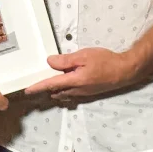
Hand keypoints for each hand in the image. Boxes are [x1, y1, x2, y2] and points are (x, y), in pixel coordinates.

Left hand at [24, 48, 139, 104]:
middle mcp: (77, 90)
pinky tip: (64, 85)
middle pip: (56, 92)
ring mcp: (84, 93)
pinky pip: (72, 95)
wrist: (125, 71)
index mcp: (74, 81)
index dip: (38, 87)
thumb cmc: (105, 61)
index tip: (27, 90)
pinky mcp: (89, 93)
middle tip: (35, 85)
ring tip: (47, 84)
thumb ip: (65, 60)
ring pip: (64, 95)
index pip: (51, 85)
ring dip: (54, 91)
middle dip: (45, 90)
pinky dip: (64, 92)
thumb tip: (50, 62)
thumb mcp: (84, 56)